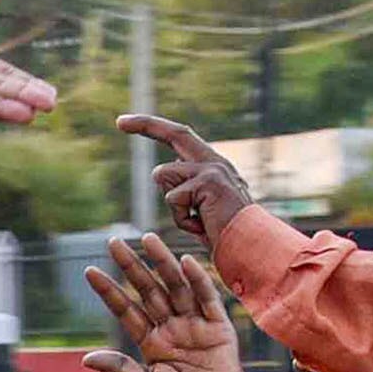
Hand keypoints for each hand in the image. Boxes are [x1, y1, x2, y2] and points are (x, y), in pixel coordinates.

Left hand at [80, 226, 262, 371]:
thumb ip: (122, 371)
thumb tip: (85, 357)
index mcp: (152, 346)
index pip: (127, 311)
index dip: (110, 292)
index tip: (89, 272)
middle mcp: (173, 331)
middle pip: (149, 292)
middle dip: (132, 267)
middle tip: (113, 242)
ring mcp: (196, 328)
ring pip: (177, 288)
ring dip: (163, 263)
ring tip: (147, 239)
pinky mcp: (220, 332)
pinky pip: (208, 302)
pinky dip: (199, 281)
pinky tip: (185, 262)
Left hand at [116, 113, 253, 251]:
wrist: (253, 249)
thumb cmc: (227, 237)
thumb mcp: (203, 208)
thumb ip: (185, 188)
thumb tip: (160, 172)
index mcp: (213, 165)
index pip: (181, 137)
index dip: (155, 128)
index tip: (127, 122)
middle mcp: (214, 161)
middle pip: (175, 133)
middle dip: (145, 124)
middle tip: (119, 121)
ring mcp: (212, 168)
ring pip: (164, 176)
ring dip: (175, 209)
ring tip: (200, 223)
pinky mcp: (208, 181)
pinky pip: (173, 200)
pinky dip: (183, 220)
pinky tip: (204, 227)